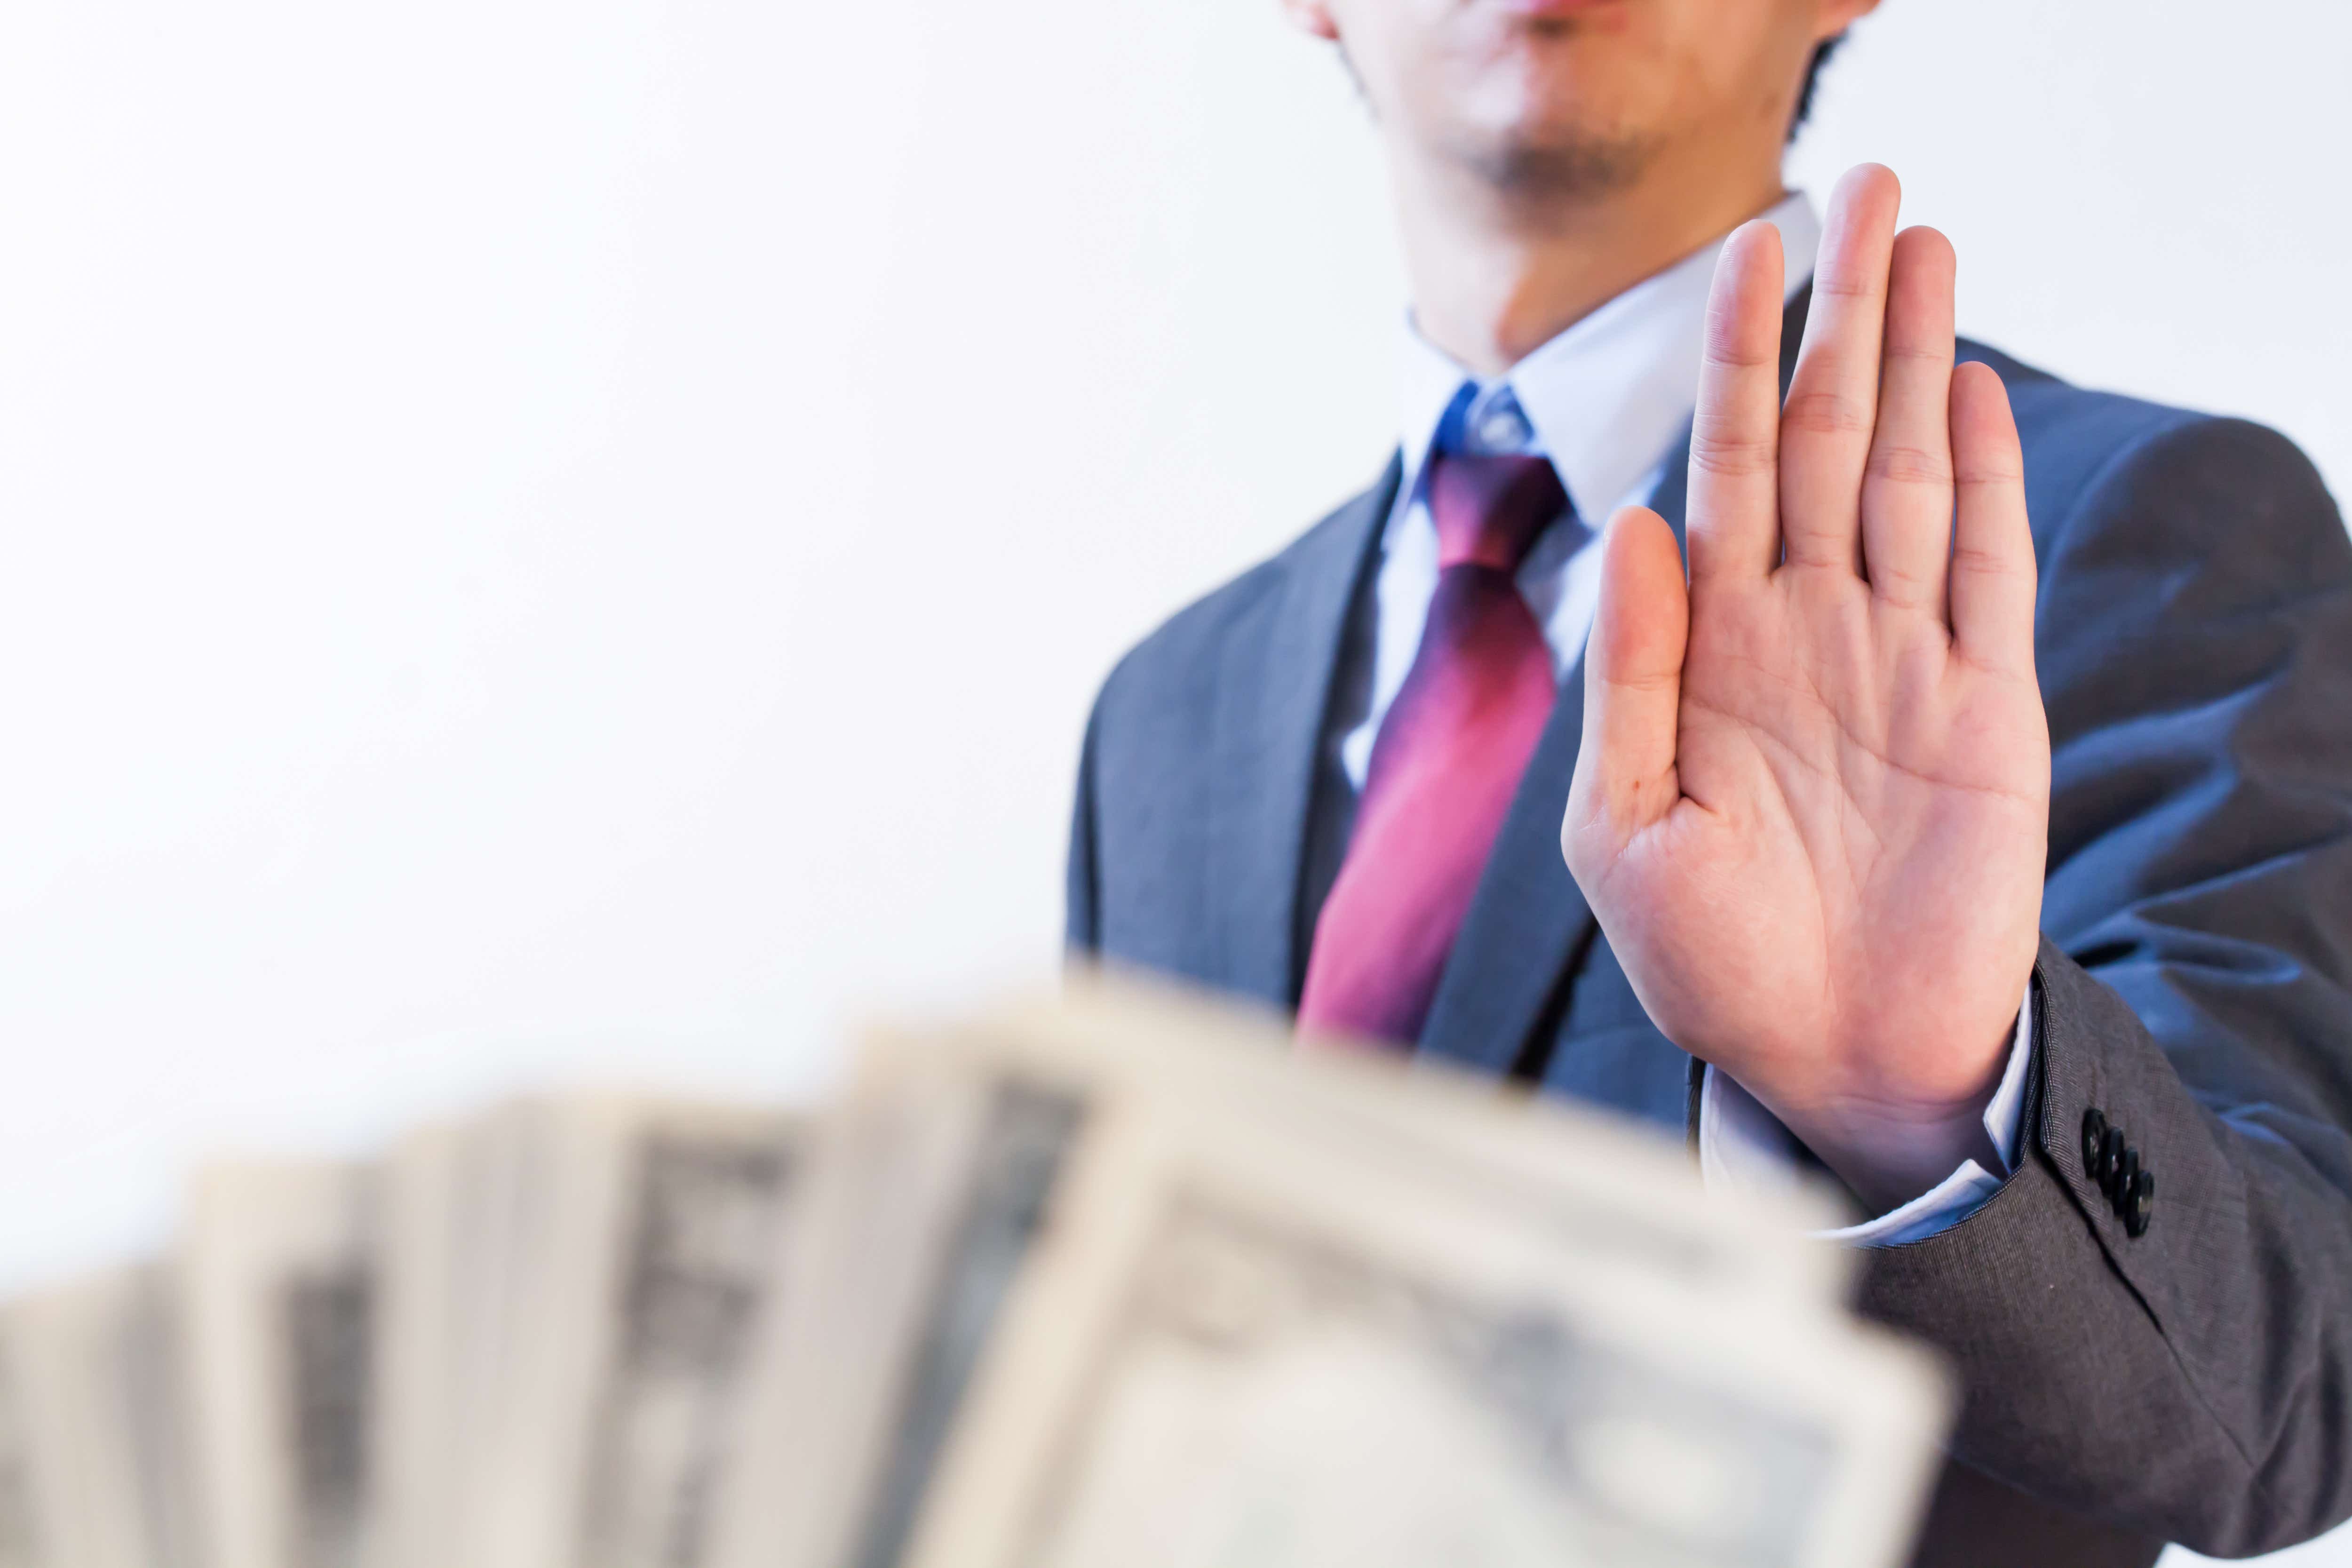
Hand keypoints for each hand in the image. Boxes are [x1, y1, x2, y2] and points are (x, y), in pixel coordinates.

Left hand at [1560, 166, 2049, 1214]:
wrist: (1826, 1057)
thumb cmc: (1710, 960)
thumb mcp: (1622, 825)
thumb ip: (1631, 672)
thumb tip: (1633, 521)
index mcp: (1712, 651)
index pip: (1728, 466)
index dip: (1740, 354)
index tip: (1752, 245)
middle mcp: (1805, 630)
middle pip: (1830, 436)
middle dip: (1841, 315)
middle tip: (1869, 186)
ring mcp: (1898, 659)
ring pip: (1914, 473)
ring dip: (1918, 358)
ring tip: (1924, 244)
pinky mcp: (1982, 706)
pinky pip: (1986, 568)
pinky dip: (1986, 478)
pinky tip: (1971, 387)